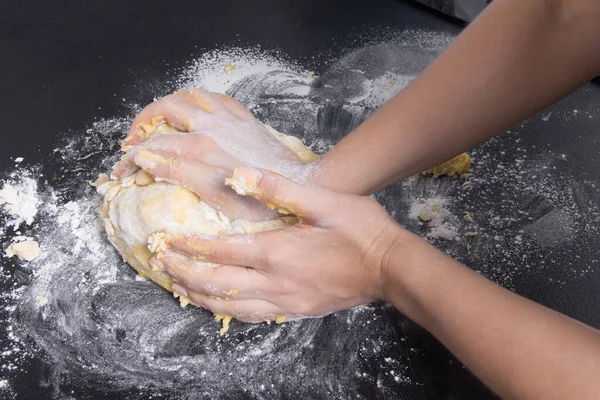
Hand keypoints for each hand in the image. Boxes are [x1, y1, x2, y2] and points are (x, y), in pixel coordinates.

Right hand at [112, 88, 313, 220]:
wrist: (298, 186)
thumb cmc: (259, 200)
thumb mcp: (214, 195)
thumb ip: (178, 172)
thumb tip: (144, 158)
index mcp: (200, 148)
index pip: (152, 147)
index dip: (130, 160)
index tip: (120, 173)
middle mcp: (211, 126)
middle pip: (163, 111)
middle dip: (141, 125)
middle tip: (133, 143)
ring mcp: (228, 119)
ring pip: (187, 96)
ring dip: (166, 105)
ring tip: (157, 120)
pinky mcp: (243, 118)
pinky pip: (215, 97)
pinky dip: (197, 99)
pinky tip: (195, 110)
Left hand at [151, 167, 405, 321]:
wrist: (390, 267)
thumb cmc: (360, 229)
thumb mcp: (324, 200)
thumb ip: (278, 189)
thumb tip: (239, 174)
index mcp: (277, 252)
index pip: (221, 252)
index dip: (189, 247)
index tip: (166, 241)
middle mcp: (276, 282)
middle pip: (218, 285)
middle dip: (186, 274)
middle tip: (162, 265)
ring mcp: (287, 301)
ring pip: (231, 307)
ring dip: (201, 296)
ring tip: (179, 287)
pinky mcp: (298, 311)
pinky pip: (254, 316)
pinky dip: (229, 312)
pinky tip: (220, 307)